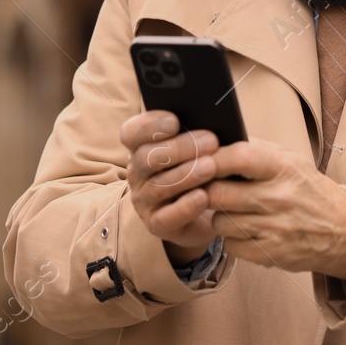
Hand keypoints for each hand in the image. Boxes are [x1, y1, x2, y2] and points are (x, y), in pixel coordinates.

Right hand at [118, 110, 220, 265]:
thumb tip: (214, 119)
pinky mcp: (156, 225)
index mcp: (141, 148)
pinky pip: (166, 218)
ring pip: (157, 187)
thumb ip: (197, 134)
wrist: (206, 212)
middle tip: (211, 142)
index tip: (176, 121)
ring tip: (211, 167)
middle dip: (180, 148)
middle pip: (147, 158)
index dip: (150, 125)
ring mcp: (144, 201)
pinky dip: (185, 207)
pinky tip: (203, 197)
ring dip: (185, 175)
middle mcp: (137, 173)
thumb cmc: (201, 170)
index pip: (131, 133)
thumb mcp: (197, 149)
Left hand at [205, 140, 345, 278]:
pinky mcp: (270, 253)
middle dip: (208, 191)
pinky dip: (232, 238)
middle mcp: (279, 198)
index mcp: (283, 168)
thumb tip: (218, 141)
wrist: (343, 229)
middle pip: (219, 194)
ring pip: (220, 222)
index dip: (213, 158)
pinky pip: (230, 245)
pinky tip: (246, 230)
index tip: (201, 160)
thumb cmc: (309, 191)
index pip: (239, 157)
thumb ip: (257, 150)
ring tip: (234, 211)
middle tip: (210, 189)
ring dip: (220, 217)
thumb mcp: (291, 160)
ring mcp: (274, 228)